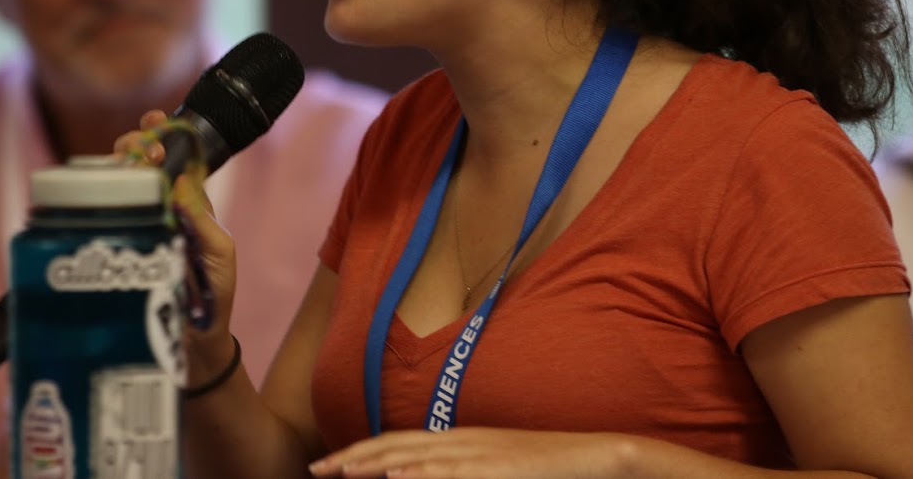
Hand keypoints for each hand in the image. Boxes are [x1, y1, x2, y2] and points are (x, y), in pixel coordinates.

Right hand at [114, 110, 239, 383]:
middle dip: (135, 145)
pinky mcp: (108, 252)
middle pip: (135, 167)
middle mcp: (154, 213)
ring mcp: (130, 231)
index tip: (157, 120)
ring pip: (113, 186)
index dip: (162, 135)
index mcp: (185, 207)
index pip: (170, 161)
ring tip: (126, 162)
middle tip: (142, 148)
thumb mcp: (219, 254)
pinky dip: (91, 200)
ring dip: (115, 166)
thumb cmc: (212, 299)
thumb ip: (202, 216)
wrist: (191, 349)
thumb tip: (182, 176)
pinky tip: (90, 191)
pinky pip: (96, 219)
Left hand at [308, 428, 636, 478]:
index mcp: (459, 438)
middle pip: (397, 446)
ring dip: (378, 464)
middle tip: (316, 470)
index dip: (359, 452)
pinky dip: (425, 476)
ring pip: (418, 458)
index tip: (327, 464)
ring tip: (343, 472)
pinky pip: (455, 473)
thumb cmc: (543, 466)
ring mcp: (481, 454)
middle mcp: (463, 440)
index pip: (397, 442)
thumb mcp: (494, 466)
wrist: (595, 454)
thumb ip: (460, 471)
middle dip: (353, 458)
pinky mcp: (500, 470)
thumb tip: (422, 477)